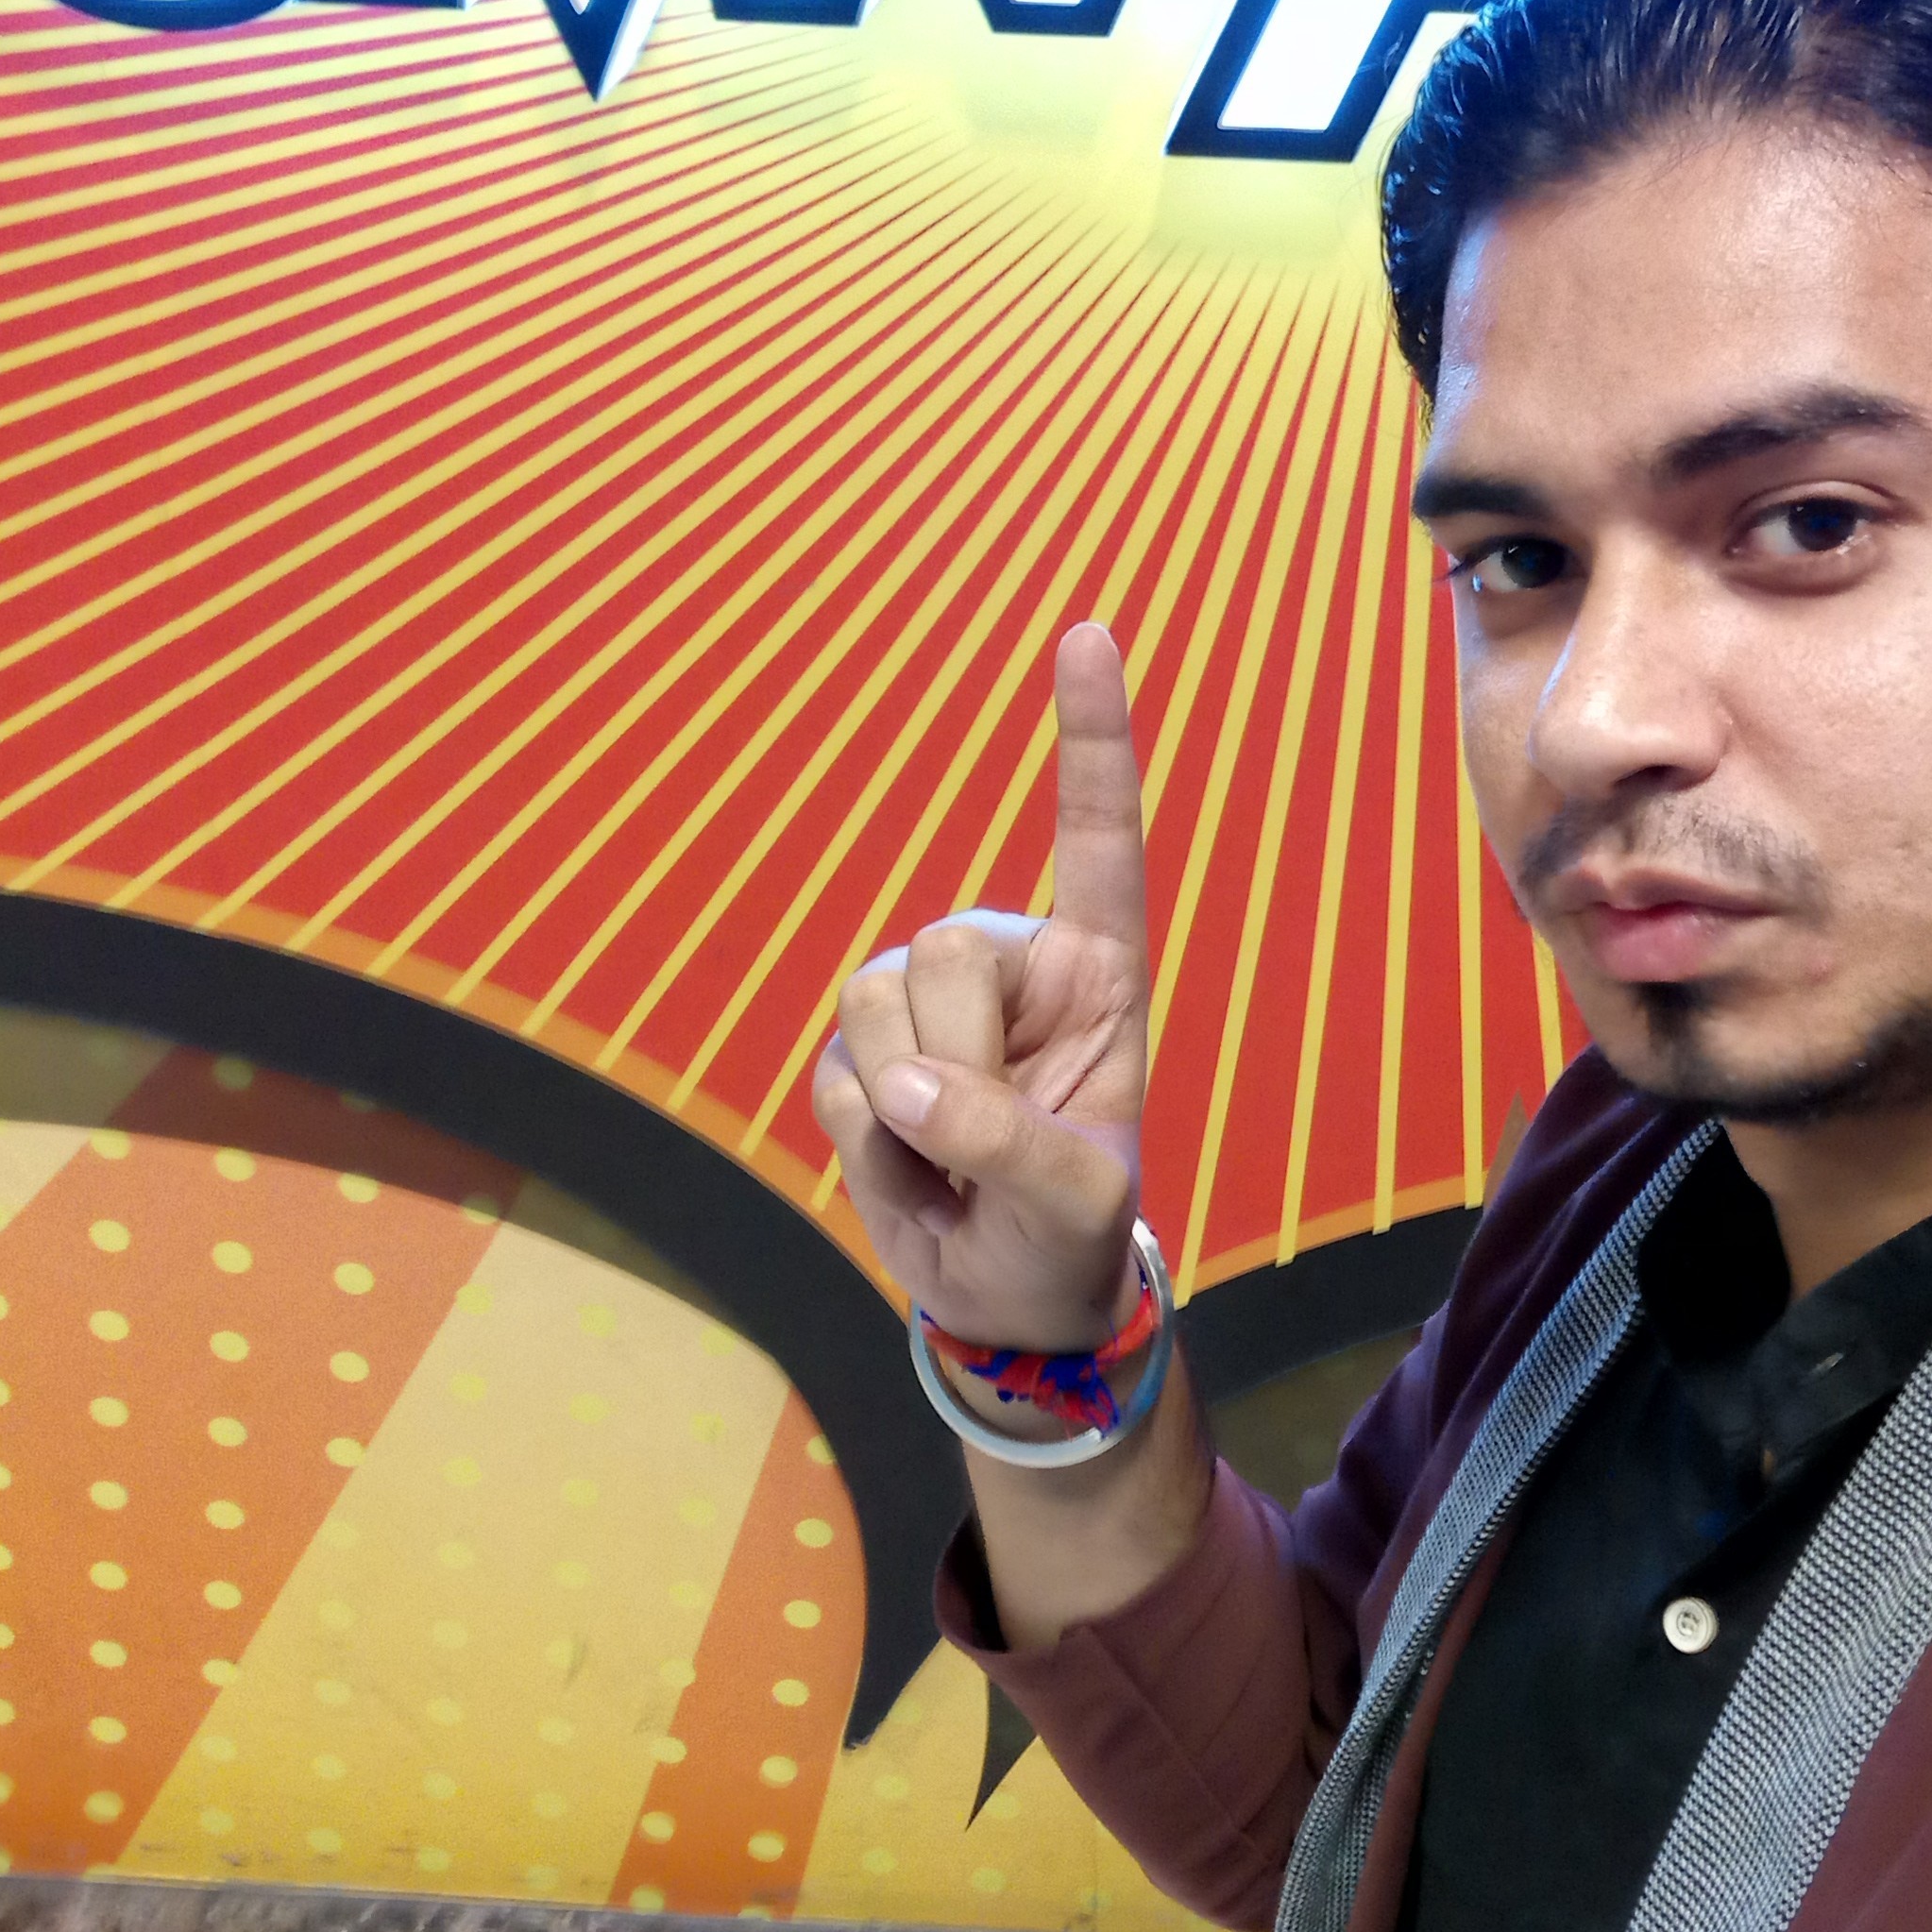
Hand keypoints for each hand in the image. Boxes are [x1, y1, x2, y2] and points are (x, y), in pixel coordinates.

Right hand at [812, 622, 1148, 1357]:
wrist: (1002, 1299)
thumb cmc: (1070, 1235)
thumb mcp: (1080, 1204)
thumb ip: (1012, 1141)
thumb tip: (902, 1085)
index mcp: (1098, 971)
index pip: (1099, 840)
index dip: (1093, 739)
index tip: (1087, 632)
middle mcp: (1009, 965)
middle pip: (947, 949)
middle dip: (961, 1061)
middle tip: (994, 1146)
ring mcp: (924, 1005)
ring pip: (876, 999)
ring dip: (907, 1108)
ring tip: (955, 1161)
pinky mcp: (855, 1051)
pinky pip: (831, 1073)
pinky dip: (863, 1141)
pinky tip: (909, 1168)